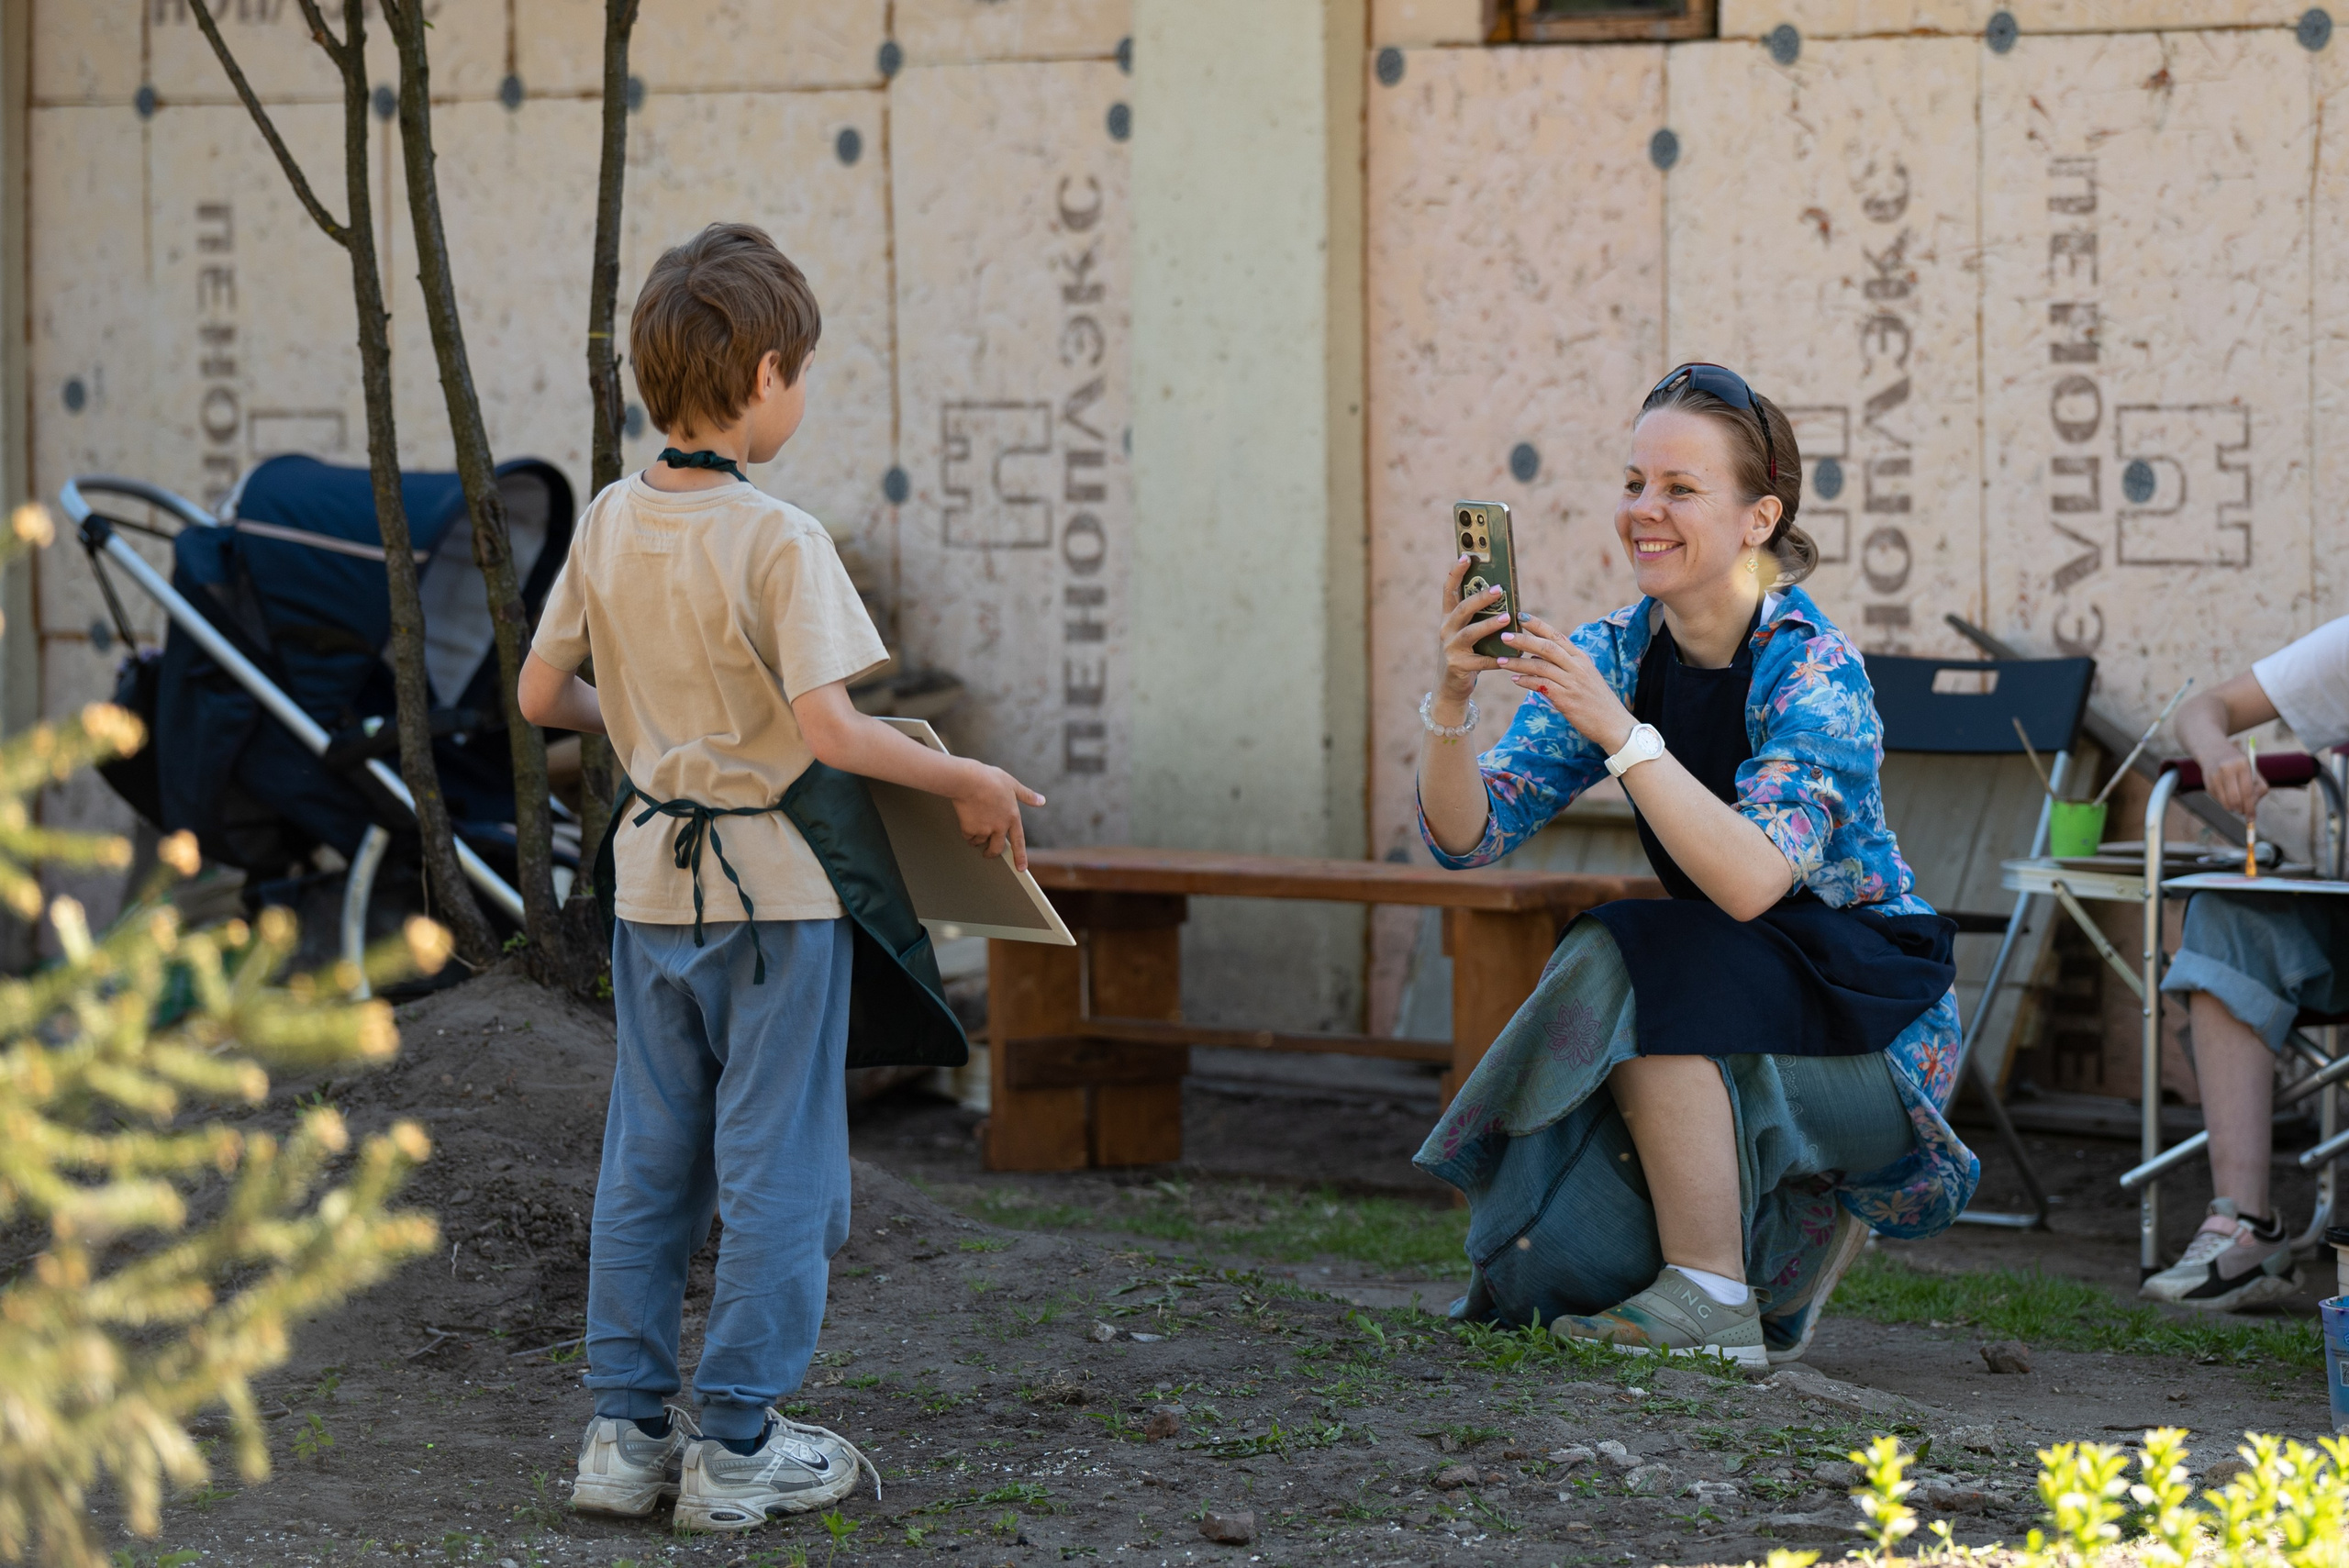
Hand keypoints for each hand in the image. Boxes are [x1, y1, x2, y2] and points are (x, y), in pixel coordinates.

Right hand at [954, 762, 1046, 870]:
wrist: (969, 780)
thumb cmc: (990, 779)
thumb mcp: (1012, 784)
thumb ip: (1027, 795)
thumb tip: (1042, 800)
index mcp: (1012, 816)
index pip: (1019, 841)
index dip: (1020, 856)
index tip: (1021, 868)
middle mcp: (1000, 826)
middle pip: (996, 848)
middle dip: (991, 853)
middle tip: (987, 853)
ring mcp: (985, 829)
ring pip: (980, 842)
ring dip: (977, 839)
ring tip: (974, 826)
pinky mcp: (970, 829)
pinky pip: (968, 837)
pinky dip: (967, 833)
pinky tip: (966, 821)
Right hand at [1434, 555, 1508, 708]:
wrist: (1450, 686)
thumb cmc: (1466, 653)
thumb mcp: (1467, 632)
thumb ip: (1478, 617)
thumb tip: (1503, 595)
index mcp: (1448, 618)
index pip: (1449, 590)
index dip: (1456, 573)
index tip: (1467, 556)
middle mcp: (1446, 630)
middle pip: (1461, 609)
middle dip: (1480, 598)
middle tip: (1499, 589)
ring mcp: (1450, 649)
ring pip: (1469, 633)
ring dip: (1488, 625)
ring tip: (1506, 618)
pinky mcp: (1458, 666)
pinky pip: (1481, 661)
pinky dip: (1496, 659)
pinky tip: (1510, 657)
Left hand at [1496, 614, 1634, 754]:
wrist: (1613, 724)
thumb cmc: (1596, 701)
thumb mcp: (1584, 676)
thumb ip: (1563, 665)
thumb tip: (1535, 656)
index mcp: (1581, 658)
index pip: (1557, 635)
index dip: (1538, 625)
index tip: (1520, 616)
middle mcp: (1577, 667)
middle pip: (1547, 647)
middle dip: (1523, 640)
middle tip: (1504, 635)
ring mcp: (1572, 682)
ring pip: (1541, 666)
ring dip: (1518, 663)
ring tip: (1500, 660)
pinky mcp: (1566, 699)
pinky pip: (1541, 686)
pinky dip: (1526, 681)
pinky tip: (1515, 680)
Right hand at [2196, 748, 2268, 817]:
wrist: (2214, 751)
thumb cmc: (2239, 765)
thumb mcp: (2252, 771)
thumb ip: (2257, 789)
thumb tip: (2251, 810)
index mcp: (2242, 764)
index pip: (2248, 791)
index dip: (2250, 807)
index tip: (2252, 818)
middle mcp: (2227, 769)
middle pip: (2235, 799)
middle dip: (2241, 809)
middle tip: (2243, 812)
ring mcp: (2215, 776)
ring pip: (2225, 802)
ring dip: (2232, 807)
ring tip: (2235, 802)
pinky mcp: (2207, 782)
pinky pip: (2218, 800)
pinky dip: (2224, 801)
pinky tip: (2225, 792)